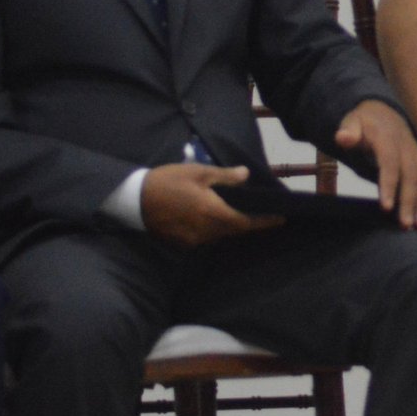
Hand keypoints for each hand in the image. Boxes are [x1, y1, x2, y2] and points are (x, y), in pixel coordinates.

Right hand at [141, 164, 283, 245]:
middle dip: (246, 222)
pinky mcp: (182, 242)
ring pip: (219, 234)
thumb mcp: (199, 172)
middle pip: (233, 230)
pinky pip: (205, 237)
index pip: (245, 222)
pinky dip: (212, 228)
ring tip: (234, 211)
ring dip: (228, 225)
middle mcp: (206, 231)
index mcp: (213, 213)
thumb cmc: (169, 181)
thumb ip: (225, 177)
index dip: (264, 222)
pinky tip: (210, 217)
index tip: (281, 220)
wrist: (135, 199)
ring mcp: (193, 240)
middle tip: (259, 212)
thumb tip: (246, 175)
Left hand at [335, 100, 416, 227]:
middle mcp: (407, 147)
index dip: (389, 184)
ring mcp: (416, 155)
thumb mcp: (352, 121)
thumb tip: (342, 137)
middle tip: (405, 224)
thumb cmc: (364, 121)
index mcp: (388, 139)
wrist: (383, 111)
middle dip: (409, 201)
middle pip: (410, 176)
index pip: (389, 163)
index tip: (386, 207)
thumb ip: (348, 131)